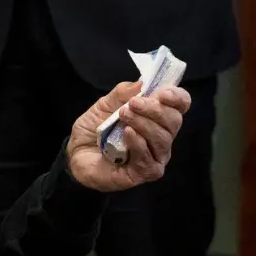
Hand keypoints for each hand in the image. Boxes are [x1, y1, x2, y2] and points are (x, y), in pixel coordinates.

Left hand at [67, 82, 189, 191]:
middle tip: (132, 104)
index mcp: (156, 117)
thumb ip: (122, 93)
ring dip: (143, 124)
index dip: (177, 97)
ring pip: (163, 139)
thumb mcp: (104, 105)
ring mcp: (155, 156)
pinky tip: (127, 134)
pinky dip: (138, 143)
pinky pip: (149, 158)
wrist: (75, 154)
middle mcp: (161, 137)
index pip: (180, 105)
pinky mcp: (145, 172)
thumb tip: (141, 82)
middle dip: (154, 109)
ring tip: (123, 116)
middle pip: (174, 121)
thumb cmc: (94, 129)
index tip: (162, 93)